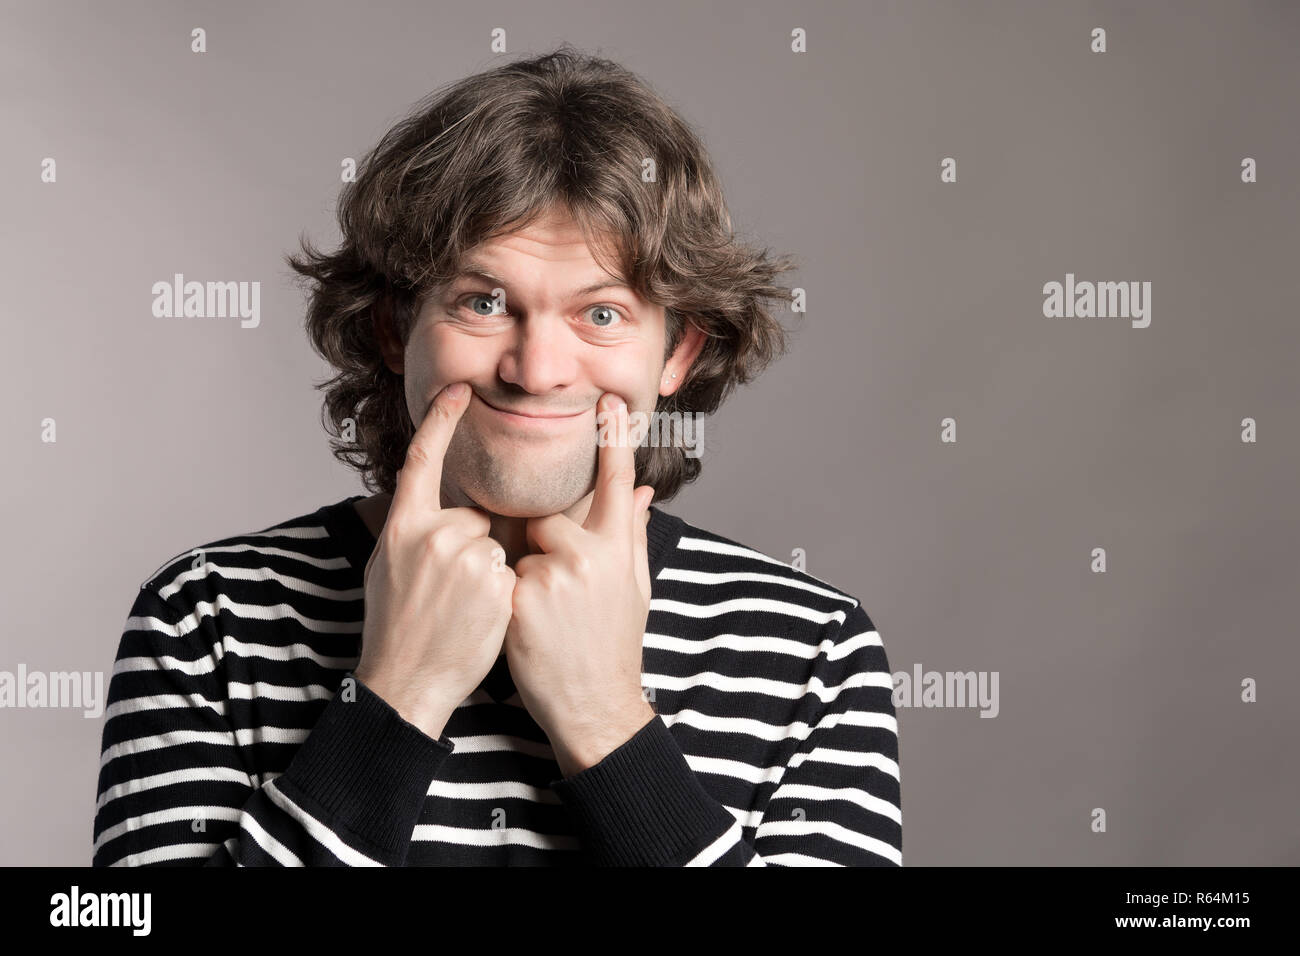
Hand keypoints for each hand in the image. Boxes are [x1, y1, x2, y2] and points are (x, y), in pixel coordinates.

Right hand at [354, 382, 515, 738]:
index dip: (441, 421)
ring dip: (488, 571)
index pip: (422, 460)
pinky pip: (511, 570)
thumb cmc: (395, 628)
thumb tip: (423, 501)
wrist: (406, 682)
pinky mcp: (496, 582)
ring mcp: (465, 558)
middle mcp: (432, 535)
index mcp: (402, 526)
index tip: (458, 389)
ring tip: (461, 609)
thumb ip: (411, 530)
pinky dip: (503, 591)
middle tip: (448, 592)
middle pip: (473, 517)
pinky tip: (479, 618)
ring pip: (495, 545)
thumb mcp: (386, 568)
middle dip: (471, 546)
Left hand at [505, 393, 656, 775]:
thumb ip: (635, 536)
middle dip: (548, 546)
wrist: (594, 705)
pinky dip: (512, 596)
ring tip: (550, 617)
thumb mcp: (635, 590)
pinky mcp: (523, 597)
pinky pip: (506, 574)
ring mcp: (557, 575)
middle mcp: (592, 555)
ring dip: (529, 573)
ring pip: (526, 548)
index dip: (614, 438)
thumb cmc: (614, 646)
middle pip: (552, 518)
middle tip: (565, 596)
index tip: (609, 400)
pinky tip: (531, 628)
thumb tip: (643, 493)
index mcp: (621, 548)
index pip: (617, 480)